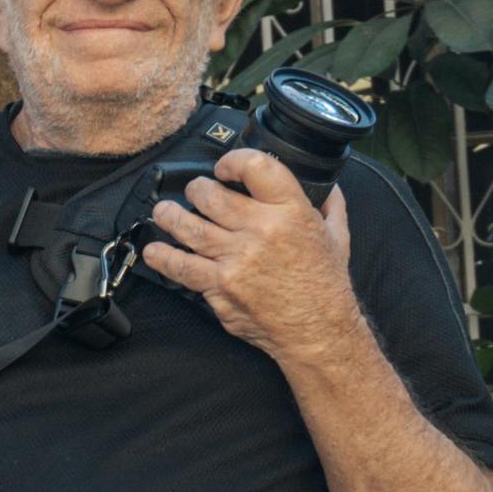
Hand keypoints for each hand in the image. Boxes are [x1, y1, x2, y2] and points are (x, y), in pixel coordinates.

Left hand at [148, 157, 363, 365]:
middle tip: (194, 192)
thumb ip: (330, 206)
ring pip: (190, 227)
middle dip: (196, 189)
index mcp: (292, 212)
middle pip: (212, 196)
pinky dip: (163, 258)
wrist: (317, 331)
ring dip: (170, 217)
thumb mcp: (338, 236)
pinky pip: (182, 268)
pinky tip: (154, 251)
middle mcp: (262, 231)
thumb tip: (326, 186)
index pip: (256, 167)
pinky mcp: (220, 287)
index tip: (224, 167)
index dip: (233, 160)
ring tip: (163, 213)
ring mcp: (237, 260)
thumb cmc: (326, 286)